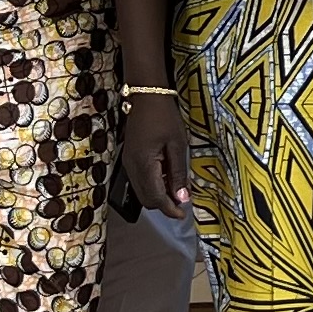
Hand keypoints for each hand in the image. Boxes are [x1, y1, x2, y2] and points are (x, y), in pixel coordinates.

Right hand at [120, 94, 192, 217]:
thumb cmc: (165, 117)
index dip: (169, 209)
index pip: (155, 198)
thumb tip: (181, 198)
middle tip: (183, 201)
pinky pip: (140, 181)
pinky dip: (153, 185)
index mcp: (144, 165)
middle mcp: (132, 168)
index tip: (184, 214)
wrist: (146, 97)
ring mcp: (128, 164)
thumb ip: (178, 173)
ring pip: (142, 192)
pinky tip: (167, 178)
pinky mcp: (130, 159)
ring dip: (159, 195)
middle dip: (164, 204)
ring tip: (178, 189)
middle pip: (146, 199)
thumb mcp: (177, 145)